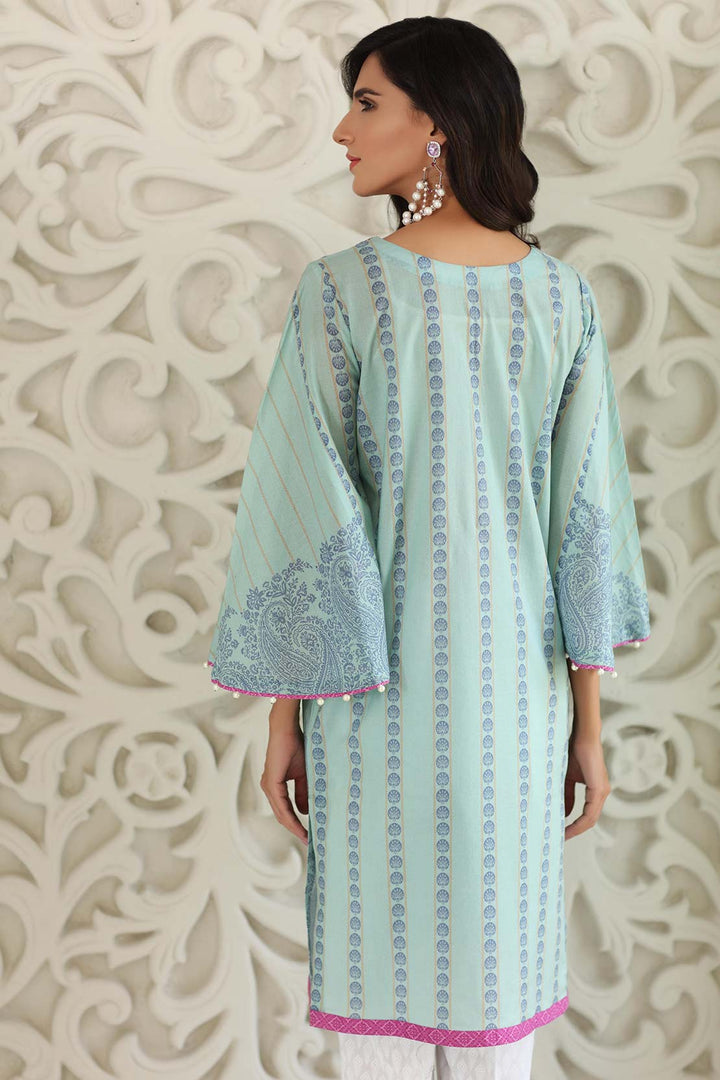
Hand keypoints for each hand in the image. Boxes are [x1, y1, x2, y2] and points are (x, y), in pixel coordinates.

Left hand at [260, 726, 308, 845]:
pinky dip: (290, 816)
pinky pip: (281, 805)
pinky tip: (299, 824)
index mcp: (275, 786)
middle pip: (282, 816)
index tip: (308, 835)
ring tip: (306, 836)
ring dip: (293, 826)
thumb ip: (303, 793)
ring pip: (281, 813)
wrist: (287, 731)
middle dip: (295, 829)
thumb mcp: (302, 774)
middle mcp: (269, 789)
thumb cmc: (295, 747)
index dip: (296, 824)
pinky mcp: (271, 783)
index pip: (285, 811)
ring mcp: (268, 787)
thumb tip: (305, 812)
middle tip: (309, 841)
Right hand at [564, 734, 610, 839]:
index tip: (561, 832)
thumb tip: (565, 813)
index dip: (575, 826)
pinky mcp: (599, 789)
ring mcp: (602, 792)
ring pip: (591, 819)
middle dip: (575, 831)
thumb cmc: (575, 752)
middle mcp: (602, 793)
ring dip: (577, 828)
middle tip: (560, 838)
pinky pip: (590, 812)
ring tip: (563, 835)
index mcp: (596, 791)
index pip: (587, 815)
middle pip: (589, 820)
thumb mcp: (568, 778)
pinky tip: (569, 825)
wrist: (582, 736)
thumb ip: (567, 795)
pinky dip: (580, 821)